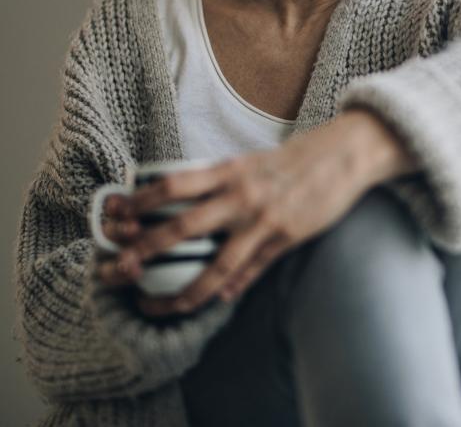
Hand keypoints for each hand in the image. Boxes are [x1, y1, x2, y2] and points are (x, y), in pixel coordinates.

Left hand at [108, 109, 417, 316]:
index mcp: (229, 170)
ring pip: (217, 264)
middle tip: (118, 270)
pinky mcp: (287, 238)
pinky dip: (233, 288)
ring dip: (187, 290)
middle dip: (145, 251)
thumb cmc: (296, 157)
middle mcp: (241, 194)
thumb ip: (219, 182)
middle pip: (182, 226)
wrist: (345, 152)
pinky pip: (253, 270)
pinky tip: (218, 301)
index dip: (139, 202)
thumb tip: (186, 201)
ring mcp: (264, 219)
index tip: (115, 218)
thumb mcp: (251, 161)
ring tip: (165, 307)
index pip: (172, 185)